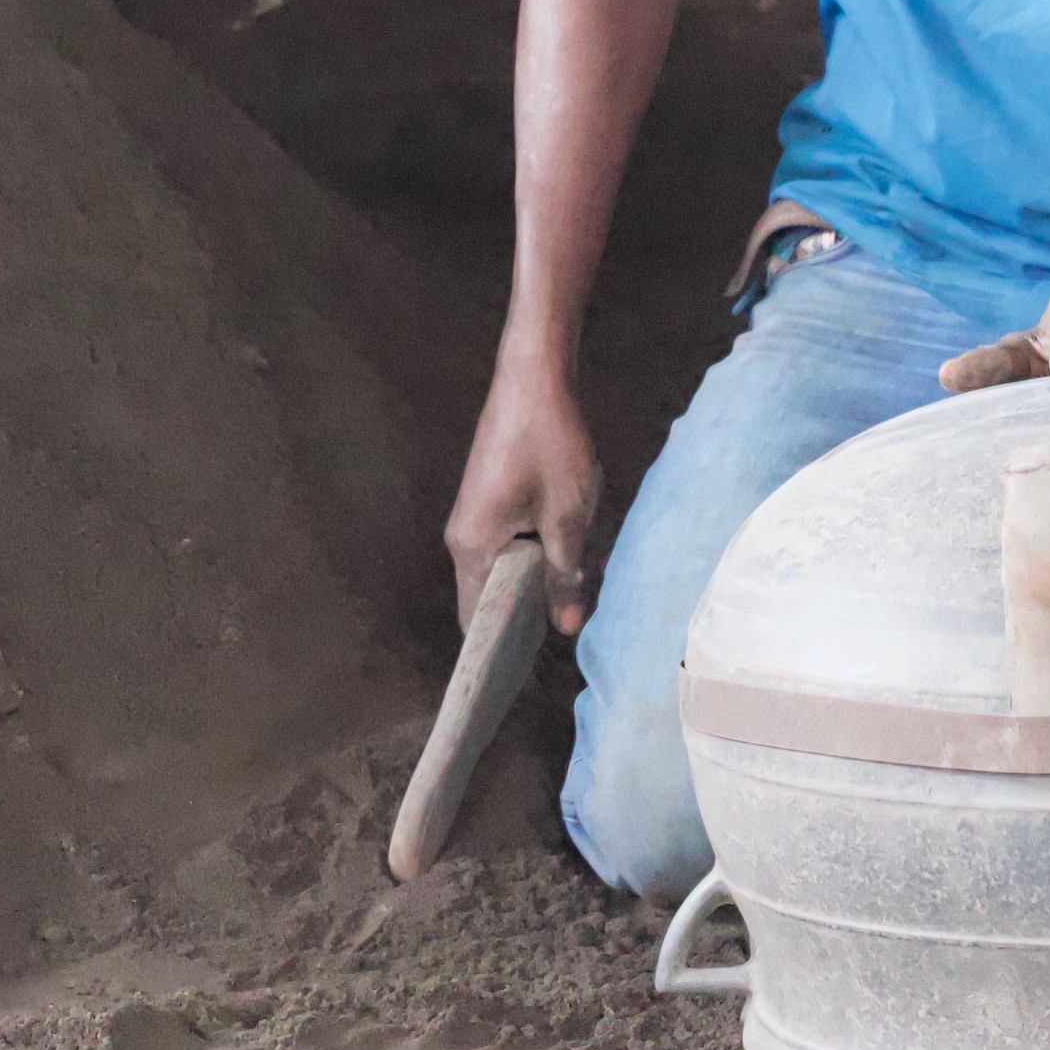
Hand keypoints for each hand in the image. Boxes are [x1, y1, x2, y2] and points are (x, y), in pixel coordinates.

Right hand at [446, 358, 603, 635]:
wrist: (534, 376)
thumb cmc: (549, 444)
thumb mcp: (568, 517)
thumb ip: (566, 577)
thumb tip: (567, 628)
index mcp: (472, 546)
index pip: (475, 619)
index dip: (500, 648)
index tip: (528, 673)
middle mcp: (463, 535)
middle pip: (492, 594)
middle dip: (532, 612)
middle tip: (574, 629)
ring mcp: (475, 514)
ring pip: (507, 565)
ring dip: (543, 577)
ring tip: (585, 589)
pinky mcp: (491, 497)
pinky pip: (512, 540)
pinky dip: (541, 550)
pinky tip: (579, 551)